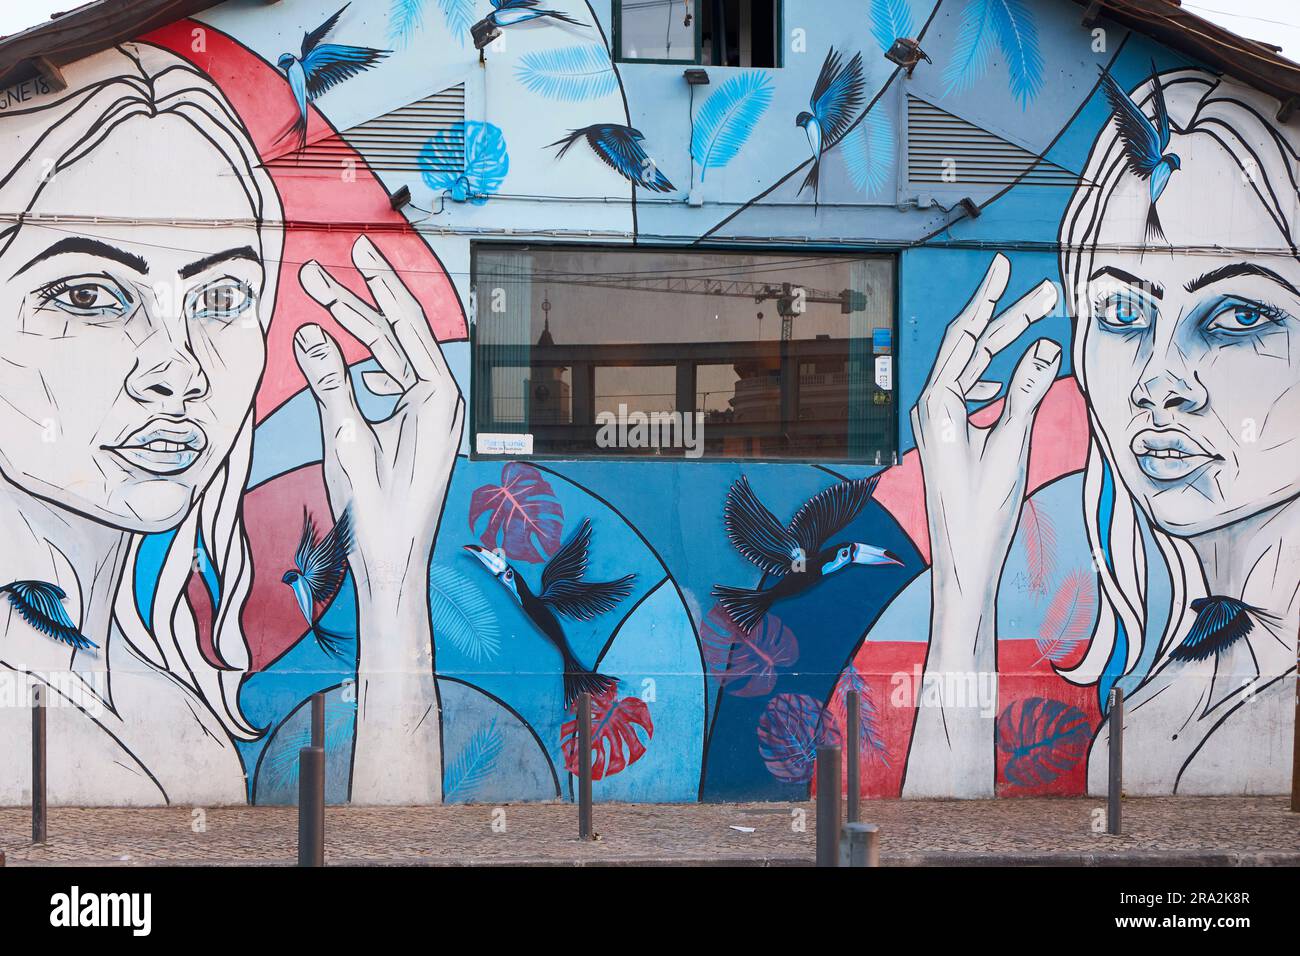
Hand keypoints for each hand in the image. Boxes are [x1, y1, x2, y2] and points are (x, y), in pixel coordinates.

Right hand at [294, 235, 464, 595]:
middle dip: (361, 297)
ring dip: (359, 329)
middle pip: (400, 334)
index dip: (378, 284)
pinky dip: (370, 363)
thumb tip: (310, 333)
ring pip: (394, 355)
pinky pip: (396, 380)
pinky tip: (355, 363)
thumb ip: (330, 386)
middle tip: (327, 262)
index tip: (356, 248)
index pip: (406, 326)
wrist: (395, 566)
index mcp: (438, 401)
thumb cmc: (377, 515)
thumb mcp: (347, 445)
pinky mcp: (421, 427)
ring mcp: (434, 415)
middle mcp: (443, 402)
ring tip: (321, 298)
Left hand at [912, 253, 1060, 600]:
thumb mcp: (1009, 448)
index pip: (964, 337)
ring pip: (974, 369)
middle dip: (1007, 317)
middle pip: (971, 348)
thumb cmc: (981, 511)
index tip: (1002, 265)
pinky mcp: (949, 438)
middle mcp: (931, 408)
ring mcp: (938, 423)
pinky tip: (1009, 373)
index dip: (988, 299)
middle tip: (1045, 291)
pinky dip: (995, 375)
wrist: (962, 561)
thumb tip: (1045, 345)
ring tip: (1038, 319)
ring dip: (1005, 345)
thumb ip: (1027, 394)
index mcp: (937, 404)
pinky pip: (972, 392)